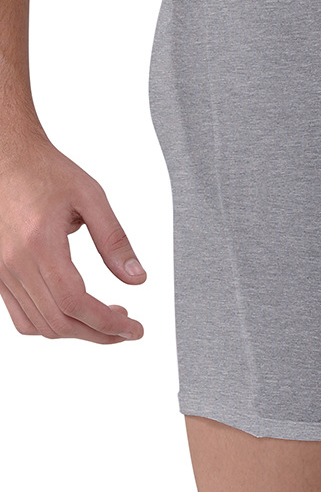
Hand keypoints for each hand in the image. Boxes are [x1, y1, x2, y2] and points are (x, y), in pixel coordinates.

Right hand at [0, 131, 145, 341]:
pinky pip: (19, 314)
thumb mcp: (92, 197)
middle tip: (126, 329)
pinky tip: (76, 311)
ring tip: (107, 318)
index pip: (75, 303)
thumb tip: (137, 278)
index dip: (108, 324)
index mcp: (39, 244)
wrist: (5, 157)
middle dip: (98, 334)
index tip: (133, 329)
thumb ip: (115, 240)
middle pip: (58, 322)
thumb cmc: (46, 171)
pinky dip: (50, 323)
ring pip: (37, 325)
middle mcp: (13, 263)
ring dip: (76, 332)